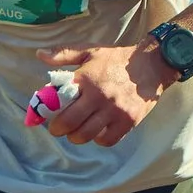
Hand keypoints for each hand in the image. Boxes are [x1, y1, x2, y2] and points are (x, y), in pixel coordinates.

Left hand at [41, 40, 167, 146]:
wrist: (152, 65)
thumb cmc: (117, 59)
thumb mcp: (90, 51)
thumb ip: (64, 54)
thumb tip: (40, 54)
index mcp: (86, 79)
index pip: (59, 102)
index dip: (49, 113)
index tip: (48, 116)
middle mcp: (99, 97)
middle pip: (70, 124)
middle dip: (59, 129)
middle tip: (59, 128)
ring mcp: (114, 111)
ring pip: (86, 135)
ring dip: (76, 137)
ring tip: (76, 132)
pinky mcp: (128, 122)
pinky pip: (107, 140)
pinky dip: (98, 140)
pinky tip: (97, 132)